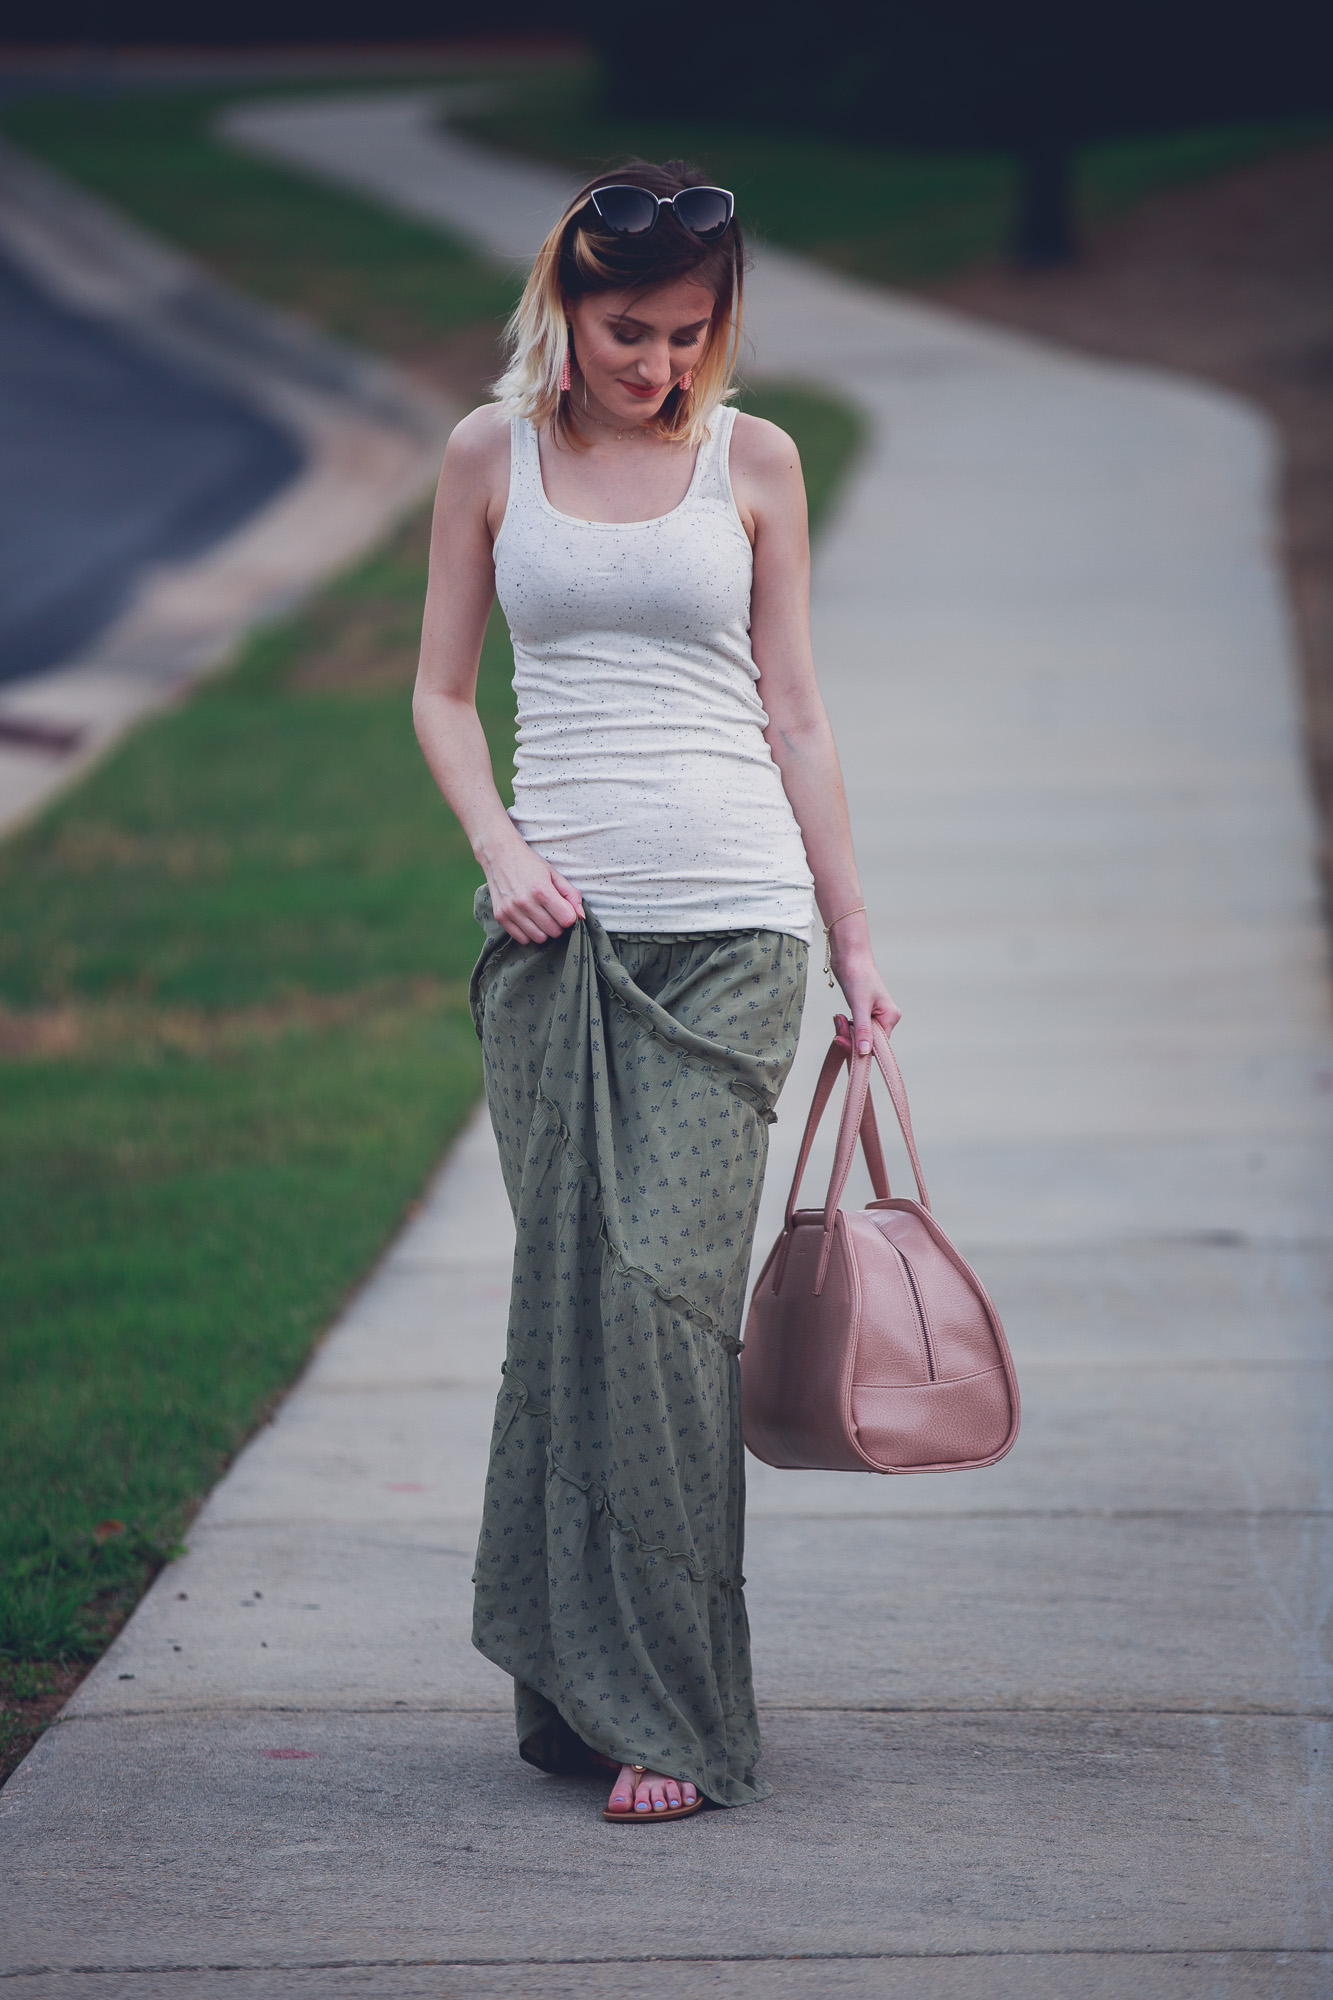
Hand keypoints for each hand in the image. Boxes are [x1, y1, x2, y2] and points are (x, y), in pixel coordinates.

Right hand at [486, 834, 583, 942]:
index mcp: (541, 890)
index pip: (567, 920)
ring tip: (541, 916)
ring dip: (544, 930)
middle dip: (558, 924)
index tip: (565, 909)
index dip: (570, 916)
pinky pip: (522, 939)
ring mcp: (511, 911)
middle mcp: (525, 902)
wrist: (498, 854)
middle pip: (554, 931)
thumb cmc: (529, 864)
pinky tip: (529, 919)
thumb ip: (571, 894)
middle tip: (553, 912)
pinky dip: (529, 933)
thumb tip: (581, 916)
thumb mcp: (554, 874)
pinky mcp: (500, 916)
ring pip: (539, 938)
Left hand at [829, 917, 900, 1055]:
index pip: (877, 1045)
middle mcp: (885, 1017)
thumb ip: (862, 1030)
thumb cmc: (858, 975)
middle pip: (867, 1041)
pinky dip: (844, 1025)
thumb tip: (864, 1052)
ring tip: (837, 1016)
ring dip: (845, 1030)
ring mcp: (874, 1015)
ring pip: (858, 1035)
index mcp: (890, 1016)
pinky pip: (853, 1027)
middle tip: (837, 1023)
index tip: (840, 1040)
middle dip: (849, 1036)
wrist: (849, 955)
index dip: (858, 1047)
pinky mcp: (863, 1011)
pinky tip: (839, 1017)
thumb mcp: (859, 1005)